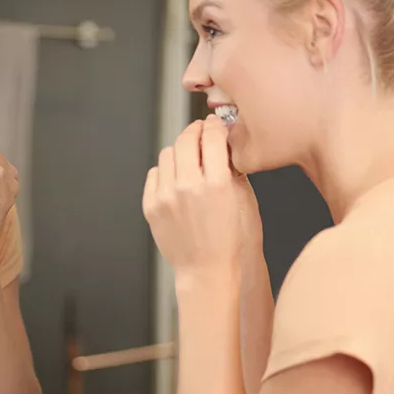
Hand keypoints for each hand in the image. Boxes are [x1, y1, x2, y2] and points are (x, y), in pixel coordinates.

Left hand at [143, 115, 241, 280]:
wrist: (206, 270)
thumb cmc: (230, 239)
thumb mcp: (242, 200)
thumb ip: (233, 168)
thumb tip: (224, 141)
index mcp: (216, 184)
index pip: (212, 137)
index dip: (214, 125)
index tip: (215, 124)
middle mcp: (188, 187)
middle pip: (186, 140)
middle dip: (195, 131)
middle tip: (200, 132)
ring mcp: (166, 197)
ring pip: (167, 154)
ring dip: (179, 150)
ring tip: (189, 157)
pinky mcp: (151, 206)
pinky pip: (154, 174)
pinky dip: (165, 171)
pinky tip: (175, 177)